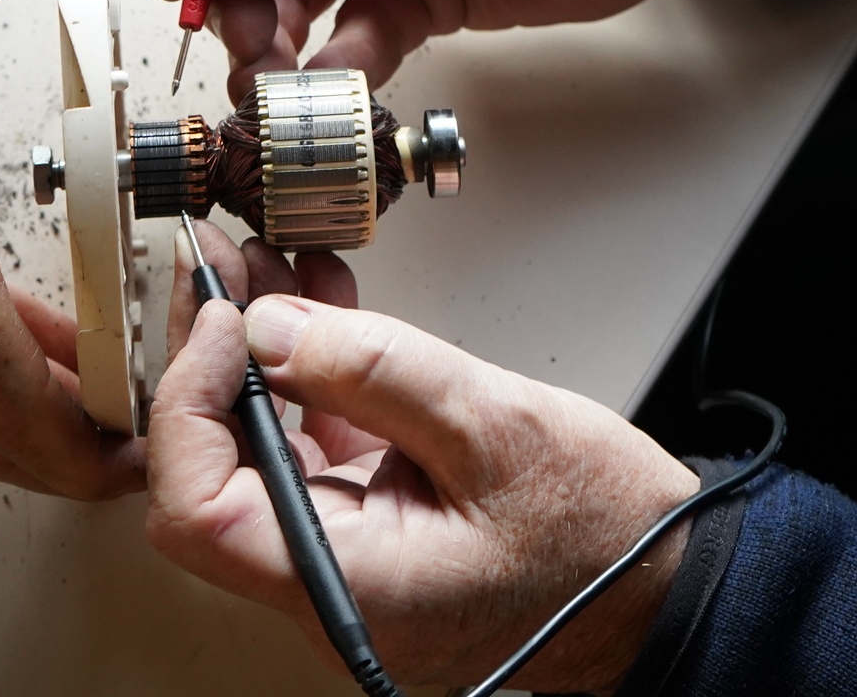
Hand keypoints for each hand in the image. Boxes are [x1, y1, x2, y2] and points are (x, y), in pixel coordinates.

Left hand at [147, 269, 700, 692]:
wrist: (666, 580)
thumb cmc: (605, 531)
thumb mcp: (493, 424)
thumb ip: (372, 371)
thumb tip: (269, 328)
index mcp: (350, 584)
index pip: (199, 507)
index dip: (190, 401)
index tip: (223, 321)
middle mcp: (330, 588)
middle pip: (215, 474)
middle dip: (212, 358)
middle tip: (220, 268)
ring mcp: (345, 563)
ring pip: (258, 455)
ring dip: (258, 355)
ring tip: (266, 268)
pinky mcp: (368, 532)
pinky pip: (310, 454)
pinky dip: (308, 378)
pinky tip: (317, 310)